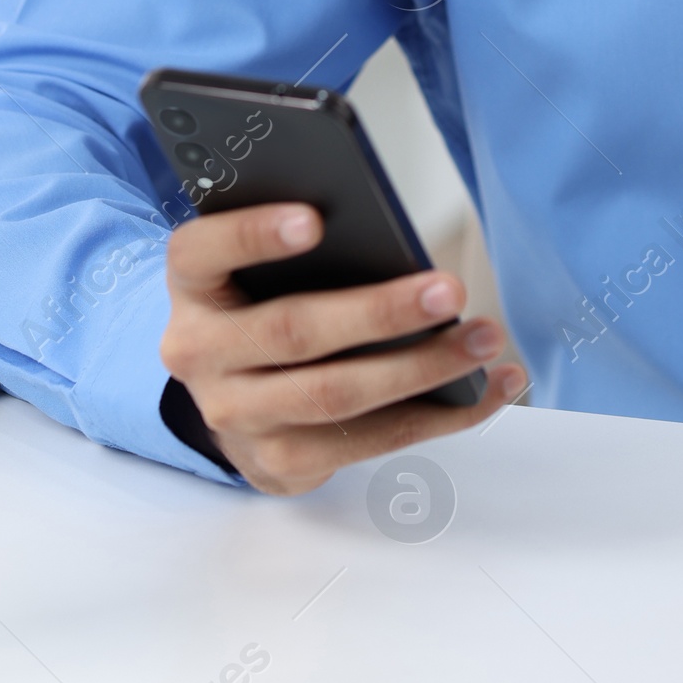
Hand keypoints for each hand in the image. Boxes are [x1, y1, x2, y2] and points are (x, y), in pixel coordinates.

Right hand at [160, 202, 526, 493]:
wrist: (232, 401)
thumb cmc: (262, 306)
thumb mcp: (257, 268)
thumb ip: (300, 248)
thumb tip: (388, 235)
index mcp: (193, 286)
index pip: (204, 251)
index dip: (254, 235)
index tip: (315, 220)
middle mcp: (201, 353)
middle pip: (294, 330)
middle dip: (381, 313)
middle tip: (450, 291)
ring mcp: (239, 415)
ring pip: (338, 393)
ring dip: (424, 368)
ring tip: (483, 339)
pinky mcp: (282, 461)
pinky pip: (372, 440)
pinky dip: (443, 414)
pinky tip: (489, 387)